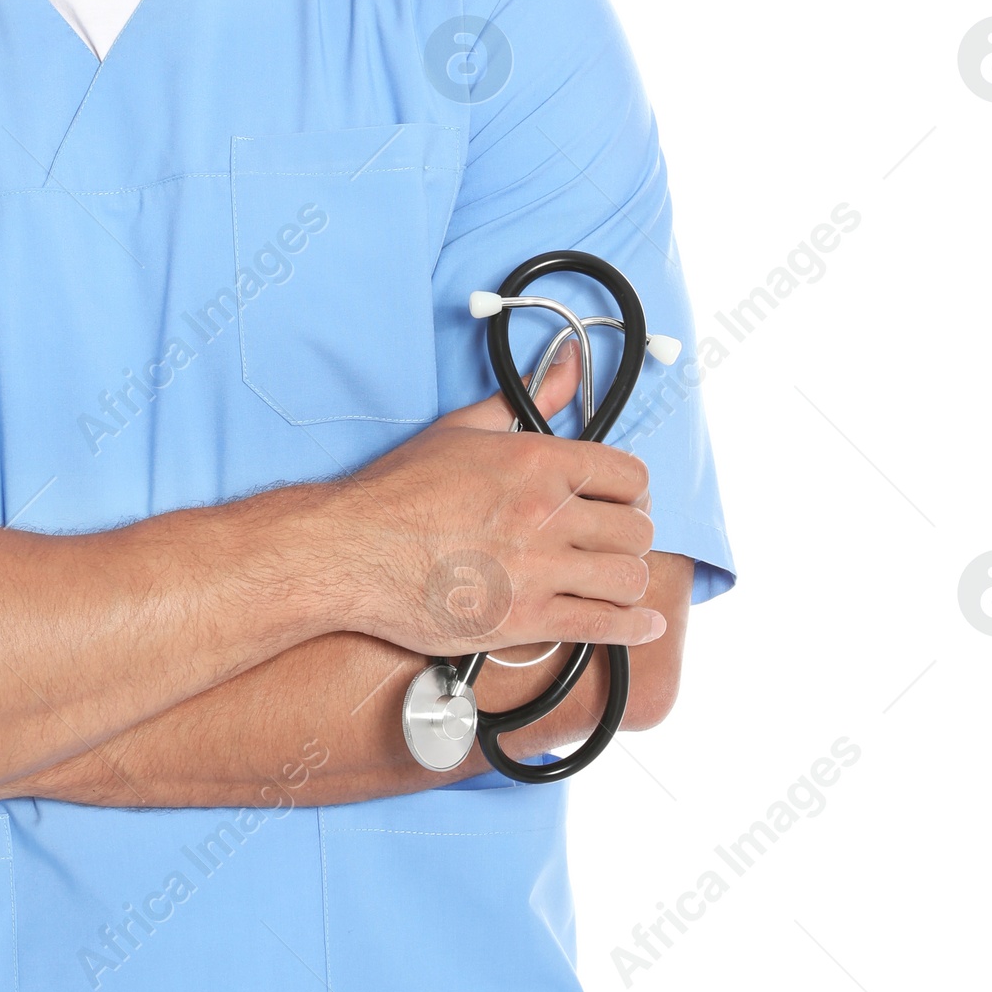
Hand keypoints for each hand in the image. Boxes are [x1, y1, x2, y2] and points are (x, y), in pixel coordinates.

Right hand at [320, 338, 661, 657]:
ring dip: (628, 581)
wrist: (351, 551)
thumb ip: (522, 398)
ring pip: (628, 577)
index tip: (625, 502)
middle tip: (617, 543)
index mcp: (536, 462)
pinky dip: (631, 628)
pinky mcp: (524, 618)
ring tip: (615, 582)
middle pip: (635, 529)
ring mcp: (538, 569)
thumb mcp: (462, 429)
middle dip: (631, 537)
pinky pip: (603, 624)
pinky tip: (640, 626)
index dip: (634, 491)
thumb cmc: (397, 492)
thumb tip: (563, 364)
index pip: (628, 474)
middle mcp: (545, 513)